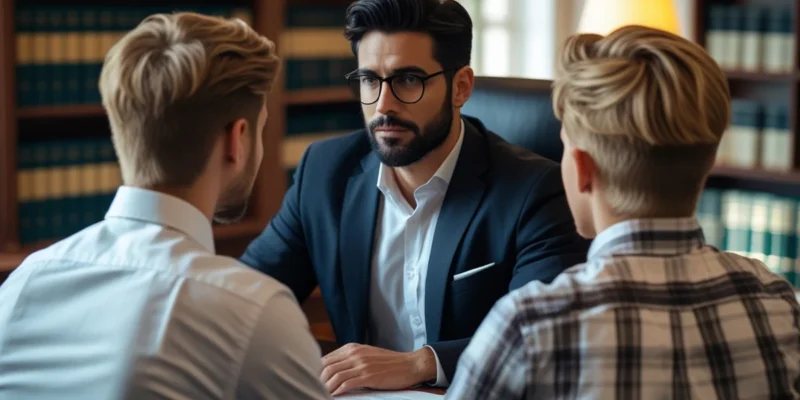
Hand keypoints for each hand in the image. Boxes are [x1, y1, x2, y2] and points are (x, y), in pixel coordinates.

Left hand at [321, 343, 436, 395]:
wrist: (410, 364)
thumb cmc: (389, 362)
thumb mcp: (366, 355)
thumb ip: (350, 359)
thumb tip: (333, 370)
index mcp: (352, 348)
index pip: (326, 359)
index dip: (316, 372)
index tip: (312, 382)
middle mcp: (354, 354)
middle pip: (326, 367)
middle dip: (317, 381)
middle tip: (312, 390)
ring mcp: (361, 365)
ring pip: (334, 376)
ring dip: (325, 388)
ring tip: (320, 395)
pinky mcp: (368, 376)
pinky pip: (346, 384)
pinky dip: (337, 391)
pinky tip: (334, 396)